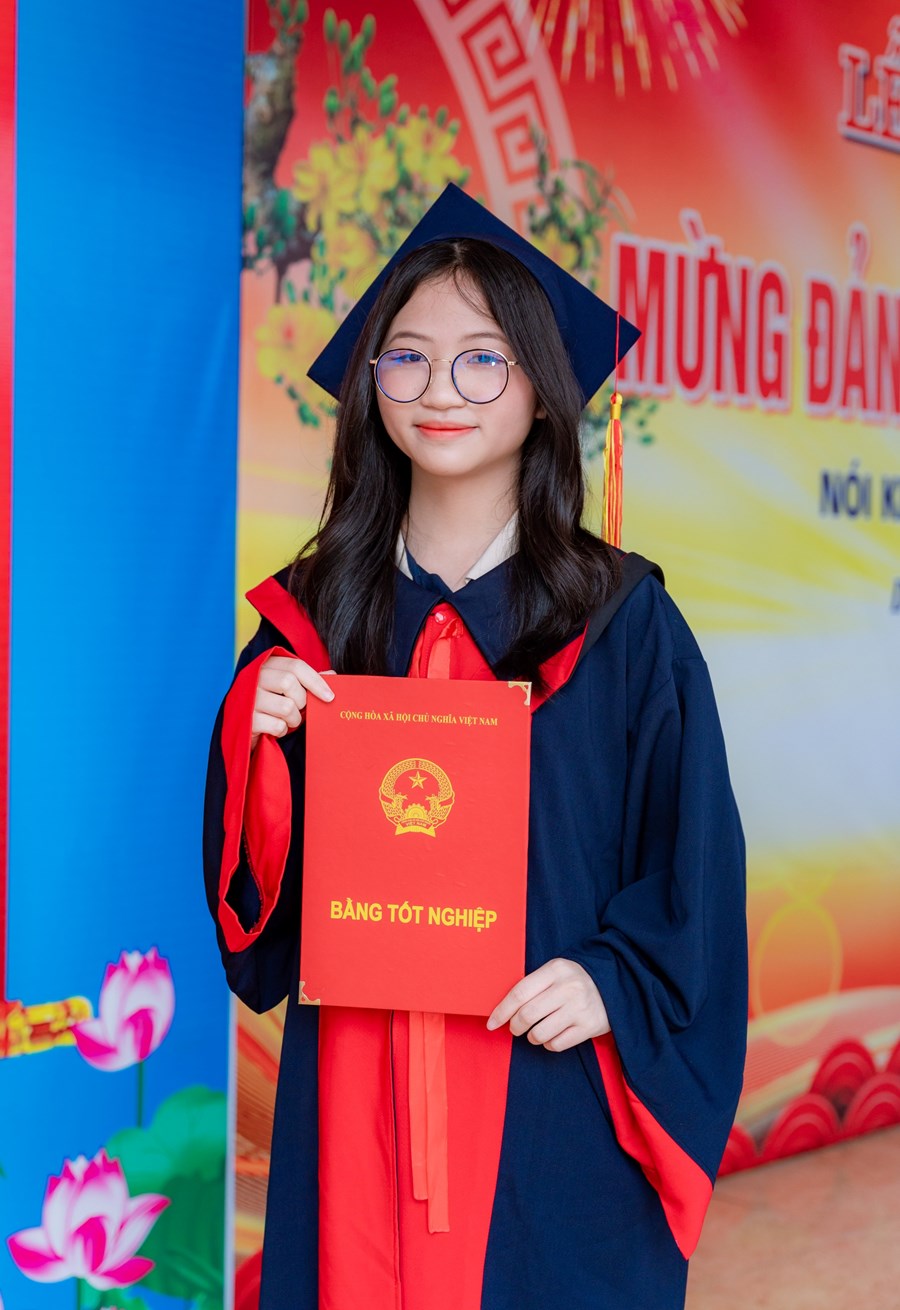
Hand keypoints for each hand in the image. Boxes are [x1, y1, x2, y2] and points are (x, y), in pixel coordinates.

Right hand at [251, 656, 334, 750]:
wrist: (244, 728)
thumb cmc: (272, 706)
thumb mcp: (289, 690)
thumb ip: (308, 681)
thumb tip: (332, 674)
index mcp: (267, 665)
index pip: (296, 666)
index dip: (316, 681)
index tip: (329, 697)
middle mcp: (254, 678)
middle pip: (288, 682)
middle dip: (302, 700)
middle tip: (301, 709)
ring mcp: (248, 699)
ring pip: (286, 707)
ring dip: (294, 719)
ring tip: (288, 721)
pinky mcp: (247, 719)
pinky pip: (276, 725)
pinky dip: (282, 730)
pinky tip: (276, 729)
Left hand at [486, 958, 610, 1051]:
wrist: (614, 984)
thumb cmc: (575, 979)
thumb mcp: (555, 972)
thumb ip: (533, 985)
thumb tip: (503, 1009)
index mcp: (555, 970)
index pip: (519, 992)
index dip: (502, 1011)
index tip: (492, 1023)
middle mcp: (568, 988)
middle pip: (527, 1015)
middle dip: (515, 1026)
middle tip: (515, 1028)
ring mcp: (579, 1008)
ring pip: (540, 1033)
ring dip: (531, 1037)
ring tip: (534, 1032)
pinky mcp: (589, 1026)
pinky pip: (557, 1044)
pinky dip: (548, 1044)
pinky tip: (551, 1036)